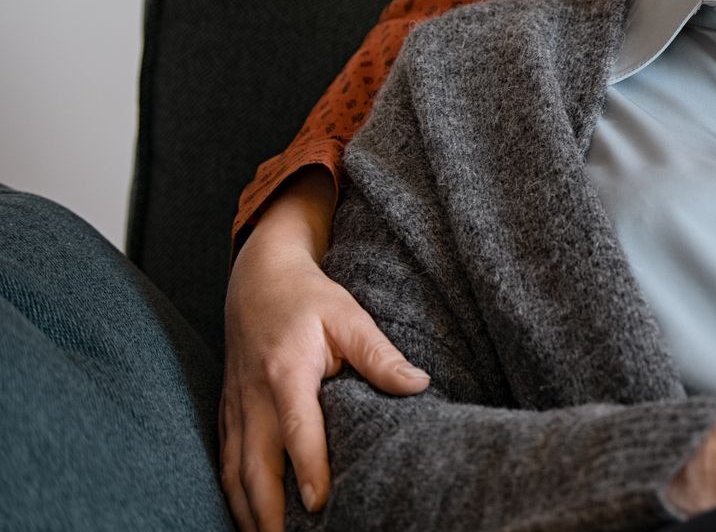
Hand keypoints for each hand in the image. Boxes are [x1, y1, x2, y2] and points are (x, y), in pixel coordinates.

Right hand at [220, 169, 429, 531]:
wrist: (257, 278)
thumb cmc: (308, 298)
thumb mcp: (349, 315)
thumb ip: (380, 354)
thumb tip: (418, 384)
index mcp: (286, 373)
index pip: (296, 431)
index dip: (308, 469)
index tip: (320, 504)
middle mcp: (253, 398)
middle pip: (256, 468)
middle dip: (271, 513)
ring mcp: (236, 409)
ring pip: (235, 475)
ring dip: (251, 513)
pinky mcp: (228, 415)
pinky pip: (226, 465)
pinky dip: (235, 497)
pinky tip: (252, 520)